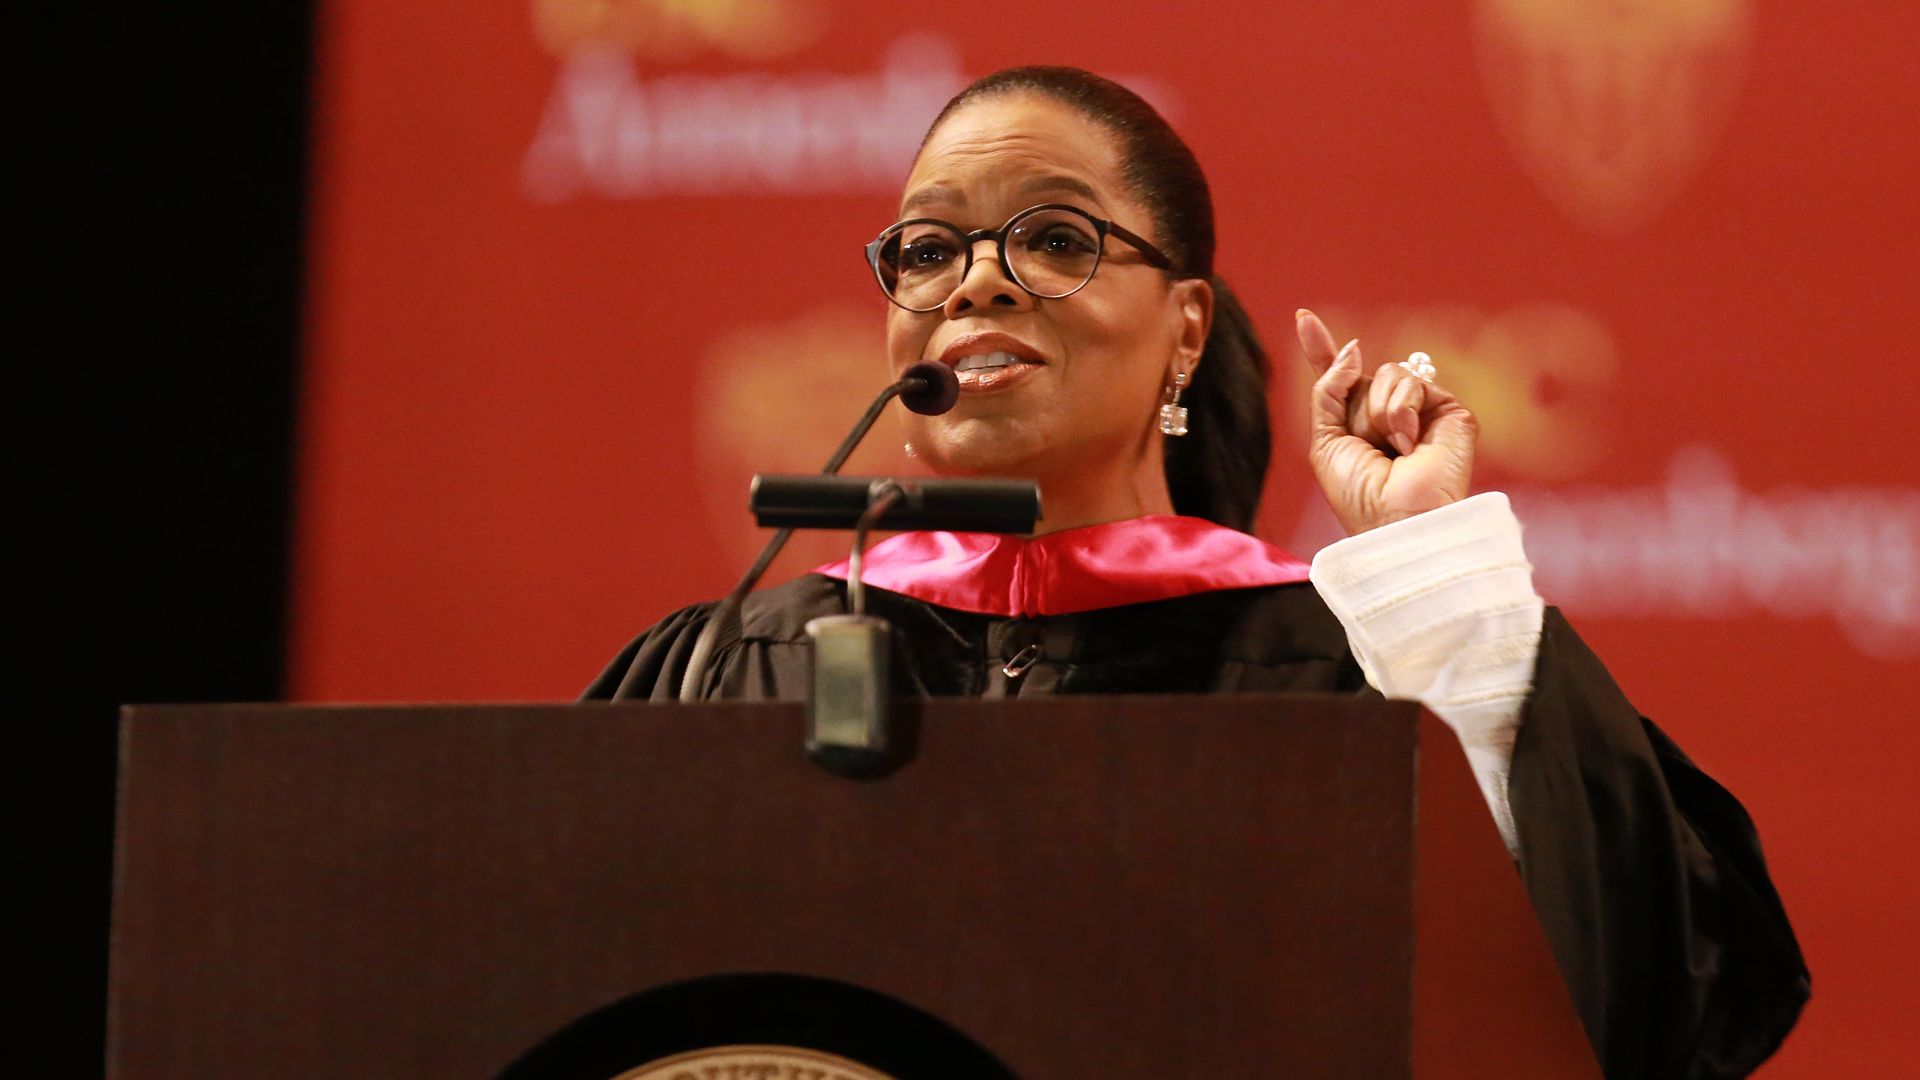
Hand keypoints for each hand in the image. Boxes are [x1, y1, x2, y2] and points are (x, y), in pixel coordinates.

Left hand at [1294, 309, 1476, 534]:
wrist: (1396, 520)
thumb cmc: (1360, 494)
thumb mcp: (1325, 441)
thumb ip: (1329, 390)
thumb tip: (1354, 348)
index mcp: (1358, 424)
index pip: (1340, 379)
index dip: (1320, 348)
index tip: (1303, 318)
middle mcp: (1390, 414)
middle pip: (1364, 374)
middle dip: (1358, 409)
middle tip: (1371, 448)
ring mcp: (1421, 411)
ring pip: (1389, 373)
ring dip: (1380, 413)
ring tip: (1394, 449)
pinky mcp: (1449, 411)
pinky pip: (1414, 381)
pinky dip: (1403, 411)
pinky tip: (1410, 443)